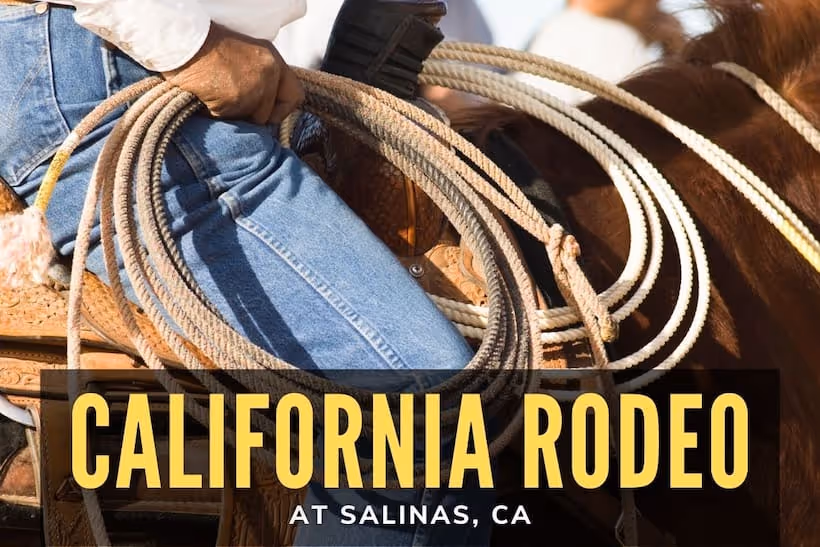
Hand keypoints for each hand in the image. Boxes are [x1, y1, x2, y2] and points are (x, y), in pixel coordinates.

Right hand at [162, 23, 303, 124]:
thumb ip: (261, 76)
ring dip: (231, 113)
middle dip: (249, 115)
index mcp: (272, 60)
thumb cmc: (207, 47)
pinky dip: (214, 112)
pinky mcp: (236, 99)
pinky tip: (206, 95)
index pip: (295, 96)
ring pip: (248, 120)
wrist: (183, 40)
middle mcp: (269, 73)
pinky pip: (227, 119)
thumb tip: (266, 104)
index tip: (269, 114)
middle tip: (229, 101)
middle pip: (268, 115)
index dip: (282, 110)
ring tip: (215, 93)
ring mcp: (254, 87)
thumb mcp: (245, 55)